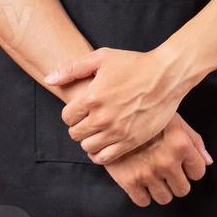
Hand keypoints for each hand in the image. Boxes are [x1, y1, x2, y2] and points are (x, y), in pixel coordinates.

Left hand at [46, 47, 189, 163]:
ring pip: (88, 147)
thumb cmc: (135, 64)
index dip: (72, 113)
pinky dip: (100, 154)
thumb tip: (49, 79)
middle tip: (90, 120)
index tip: (81, 110)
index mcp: (92, 97)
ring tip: (98, 131)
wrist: (167, 76)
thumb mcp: (102, 57)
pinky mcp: (131, 141)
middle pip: (75, 134)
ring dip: (89, 140)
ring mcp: (117, 131)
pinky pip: (105, 158)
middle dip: (79, 127)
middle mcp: (102, 117)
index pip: (67, 117)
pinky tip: (105, 143)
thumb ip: (72, 68)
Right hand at [100, 113, 212, 206]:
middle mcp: (167, 161)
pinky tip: (140, 180)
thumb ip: (194, 141)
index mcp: (181, 144)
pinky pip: (143, 202)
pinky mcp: (129, 181)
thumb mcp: (175, 121)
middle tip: (166, 170)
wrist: (112, 117)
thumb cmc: (147, 117)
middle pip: (183, 190)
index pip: (198, 172)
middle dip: (177, 181)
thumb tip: (208, 162)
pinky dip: (143, 194)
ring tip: (153, 175)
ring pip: (165, 198)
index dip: (191, 169)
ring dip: (161, 189)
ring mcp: (147, 173)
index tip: (182, 164)